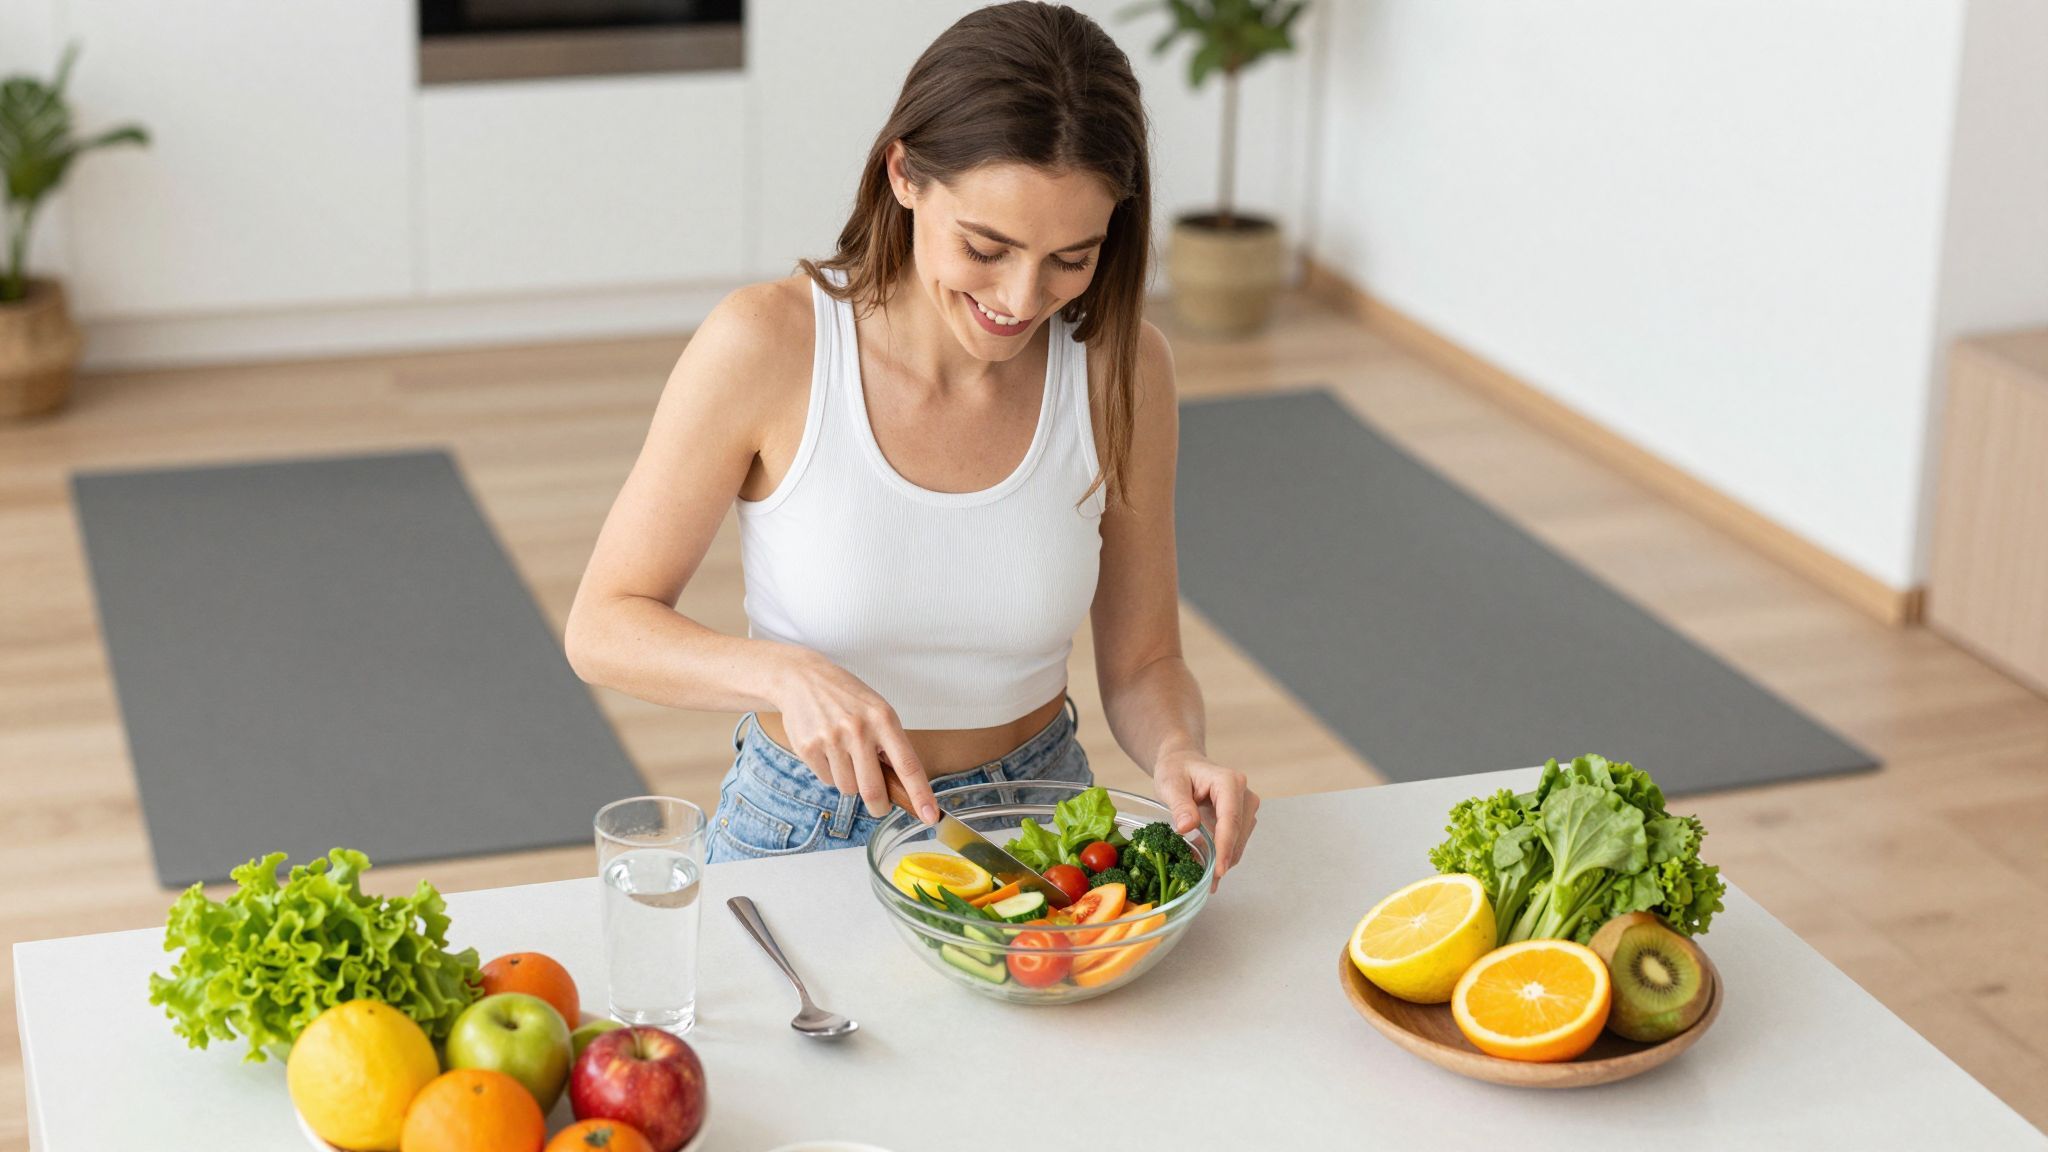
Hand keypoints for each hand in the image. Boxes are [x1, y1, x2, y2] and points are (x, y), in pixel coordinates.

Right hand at [771, 649, 937, 823]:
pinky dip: (830, 773)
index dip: (921, 794)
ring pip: (848, 788)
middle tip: (880, 807)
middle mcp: (858, 730)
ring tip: (844, 755)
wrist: (802, 679)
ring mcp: (831, 740)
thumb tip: (900, 788)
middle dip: (879, 806)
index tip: (931, 816)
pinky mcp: (808, 748)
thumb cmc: (848, 698)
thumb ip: (889, 745)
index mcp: (884, 719)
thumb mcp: (877, 711)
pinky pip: (827, 780)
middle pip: (874, 791)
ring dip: (850, 782)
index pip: (908, 765)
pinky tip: (827, 750)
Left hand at [1150, 750, 1258, 884]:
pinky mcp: (1241, 819)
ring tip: (1202, 878)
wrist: (1183, 762)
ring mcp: (1245, 807)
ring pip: (1238, 842)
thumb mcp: (1171, 783)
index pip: (1231, 820)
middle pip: (1238, 835)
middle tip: (1204, 883)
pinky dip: (1221, 855)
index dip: (1226, 847)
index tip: (1219, 871)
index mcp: (1229, 782)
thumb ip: (1180, 805)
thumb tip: (1188, 828)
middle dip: (1223, 860)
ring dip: (1222, 860)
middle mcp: (1244, 794)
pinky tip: (1206, 868)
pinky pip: (1234, 842)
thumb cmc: (1177, 769)